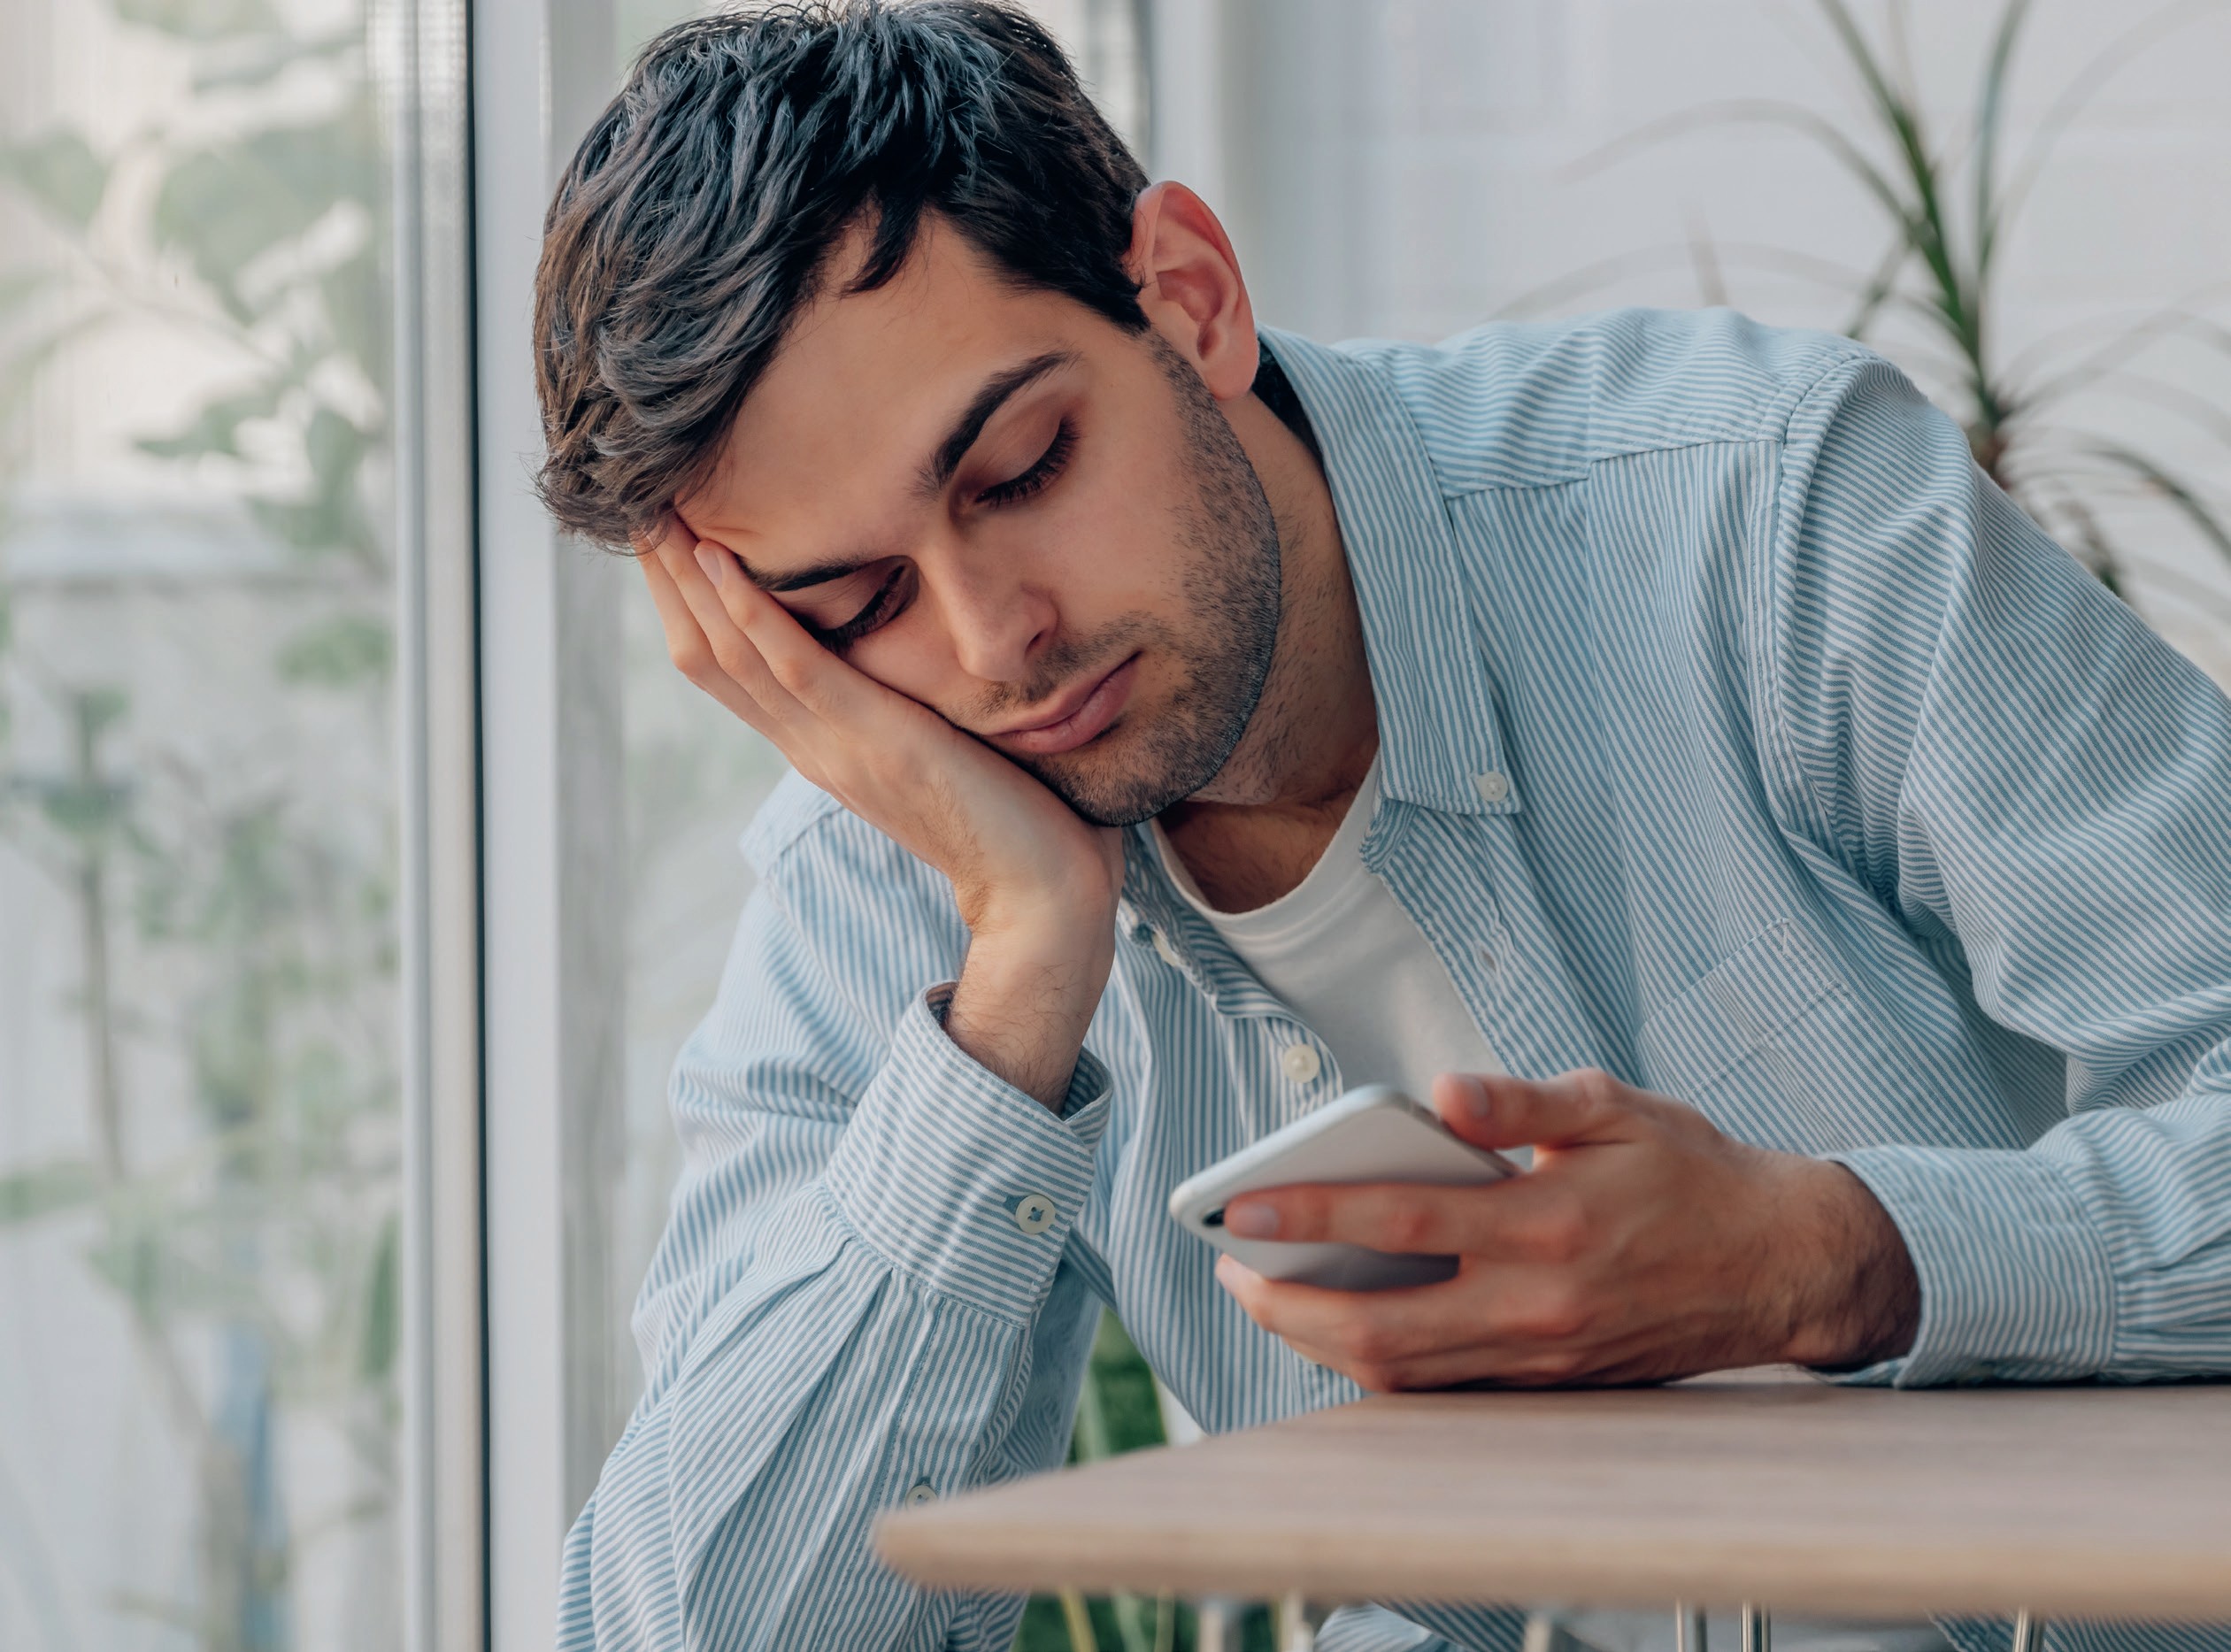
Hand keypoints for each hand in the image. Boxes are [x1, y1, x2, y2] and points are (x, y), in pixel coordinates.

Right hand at [640, 518, 1123, 1105]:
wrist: (1045, 895)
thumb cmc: (1017, 815)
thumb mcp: (939, 743)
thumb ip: (911, 701)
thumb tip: (926, 640)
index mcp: (822, 746)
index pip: (727, 669)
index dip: (688, 603)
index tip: (668, 535)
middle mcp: (811, 746)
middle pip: (708, 656)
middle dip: (667, 580)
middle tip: (632, 504)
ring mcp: (836, 746)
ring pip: (732, 655)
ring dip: (688, 580)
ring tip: (656, 512)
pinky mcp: (875, 741)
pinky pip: (794, 668)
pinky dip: (752, 611)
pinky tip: (719, 559)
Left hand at [1214, 1069, 1919, 1388]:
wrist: (1780, 1264)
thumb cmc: (1692, 1172)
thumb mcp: (1616, 1107)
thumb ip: (1524, 1100)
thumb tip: (1444, 1090)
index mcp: (1547, 1222)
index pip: (1399, 1220)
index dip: (1309, 1213)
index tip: (1239, 1206)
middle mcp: (1537, 1304)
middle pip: (1379, 1329)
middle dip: (1287, 1306)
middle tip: (1231, 1271)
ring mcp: (1541, 1358)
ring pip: (1403, 1373)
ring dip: (1320, 1342)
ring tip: (1269, 1295)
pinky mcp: (1548, 1384)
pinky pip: (1442, 1387)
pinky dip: (1379, 1364)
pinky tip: (1341, 1326)